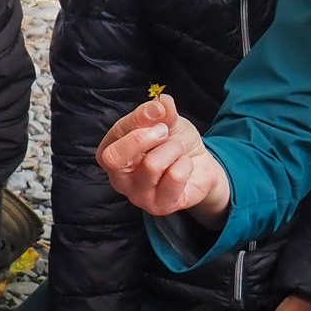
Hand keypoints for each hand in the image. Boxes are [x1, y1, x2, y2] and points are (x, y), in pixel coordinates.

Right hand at [96, 96, 231, 223]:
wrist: (199, 166)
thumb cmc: (173, 143)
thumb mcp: (167, 121)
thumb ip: (161, 111)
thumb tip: (160, 103)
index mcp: (111, 153)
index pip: (116, 134)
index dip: (139, 118)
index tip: (158, 110)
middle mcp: (118, 179)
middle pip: (115, 158)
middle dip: (144, 138)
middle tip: (164, 131)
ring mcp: (138, 196)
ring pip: (152, 165)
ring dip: (173, 149)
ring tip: (177, 151)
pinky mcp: (160, 207)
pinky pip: (175, 177)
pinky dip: (186, 164)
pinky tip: (184, 167)